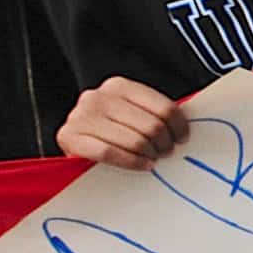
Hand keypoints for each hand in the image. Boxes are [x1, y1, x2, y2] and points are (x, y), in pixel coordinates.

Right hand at [58, 77, 186, 169]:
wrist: (73, 143)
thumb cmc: (108, 131)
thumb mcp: (131, 115)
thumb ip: (152, 115)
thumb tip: (183, 131)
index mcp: (118, 86)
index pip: (164, 108)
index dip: (179, 127)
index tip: (182, 139)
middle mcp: (98, 97)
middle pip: (152, 125)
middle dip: (164, 145)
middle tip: (166, 153)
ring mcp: (81, 116)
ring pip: (134, 140)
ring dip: (150, 155)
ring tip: (153, 160)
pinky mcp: (69, 136)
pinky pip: (110, 152)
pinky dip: (131, 162)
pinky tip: (142, 165)